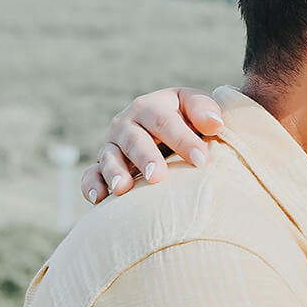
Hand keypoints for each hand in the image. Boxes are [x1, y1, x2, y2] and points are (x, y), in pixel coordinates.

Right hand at [82, 87, 224, 203]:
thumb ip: (204, 110)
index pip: (165, 121)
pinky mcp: (102, 166)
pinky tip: (99, 199)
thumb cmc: (186, 119)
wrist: (166, 130)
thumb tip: (214, 124)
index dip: (183, 139)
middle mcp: (126, 124)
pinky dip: (91, 185)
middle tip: (157, 176)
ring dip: (115, 172)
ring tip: (123, 188)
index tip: (202, 161)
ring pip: (110, 157)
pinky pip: (91, 174)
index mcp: (150, 107)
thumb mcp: (193, 107)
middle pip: (134, 140)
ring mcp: (112, 146)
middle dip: (146, 157)